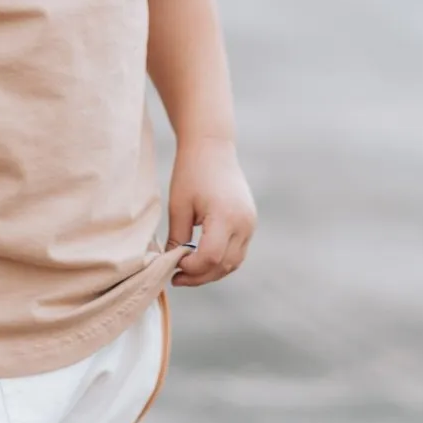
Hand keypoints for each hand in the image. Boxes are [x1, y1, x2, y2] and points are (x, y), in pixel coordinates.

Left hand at [166, 137, 257, 286]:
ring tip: (187, 270)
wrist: (212, 146)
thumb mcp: (179, 206)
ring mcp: (251, 223)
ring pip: (234, 262)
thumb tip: (171, 264)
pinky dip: (221, 260)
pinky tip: (201, 258)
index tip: (173, 265)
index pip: (211, 258)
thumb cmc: (191, 171)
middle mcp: (244, 223)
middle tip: (176, 276)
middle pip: (225, 265)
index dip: (191, 268)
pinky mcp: (250, 222)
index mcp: (226, 216)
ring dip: (211, 271)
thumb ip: (177, 238)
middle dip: (200, 275)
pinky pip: (238, 251)